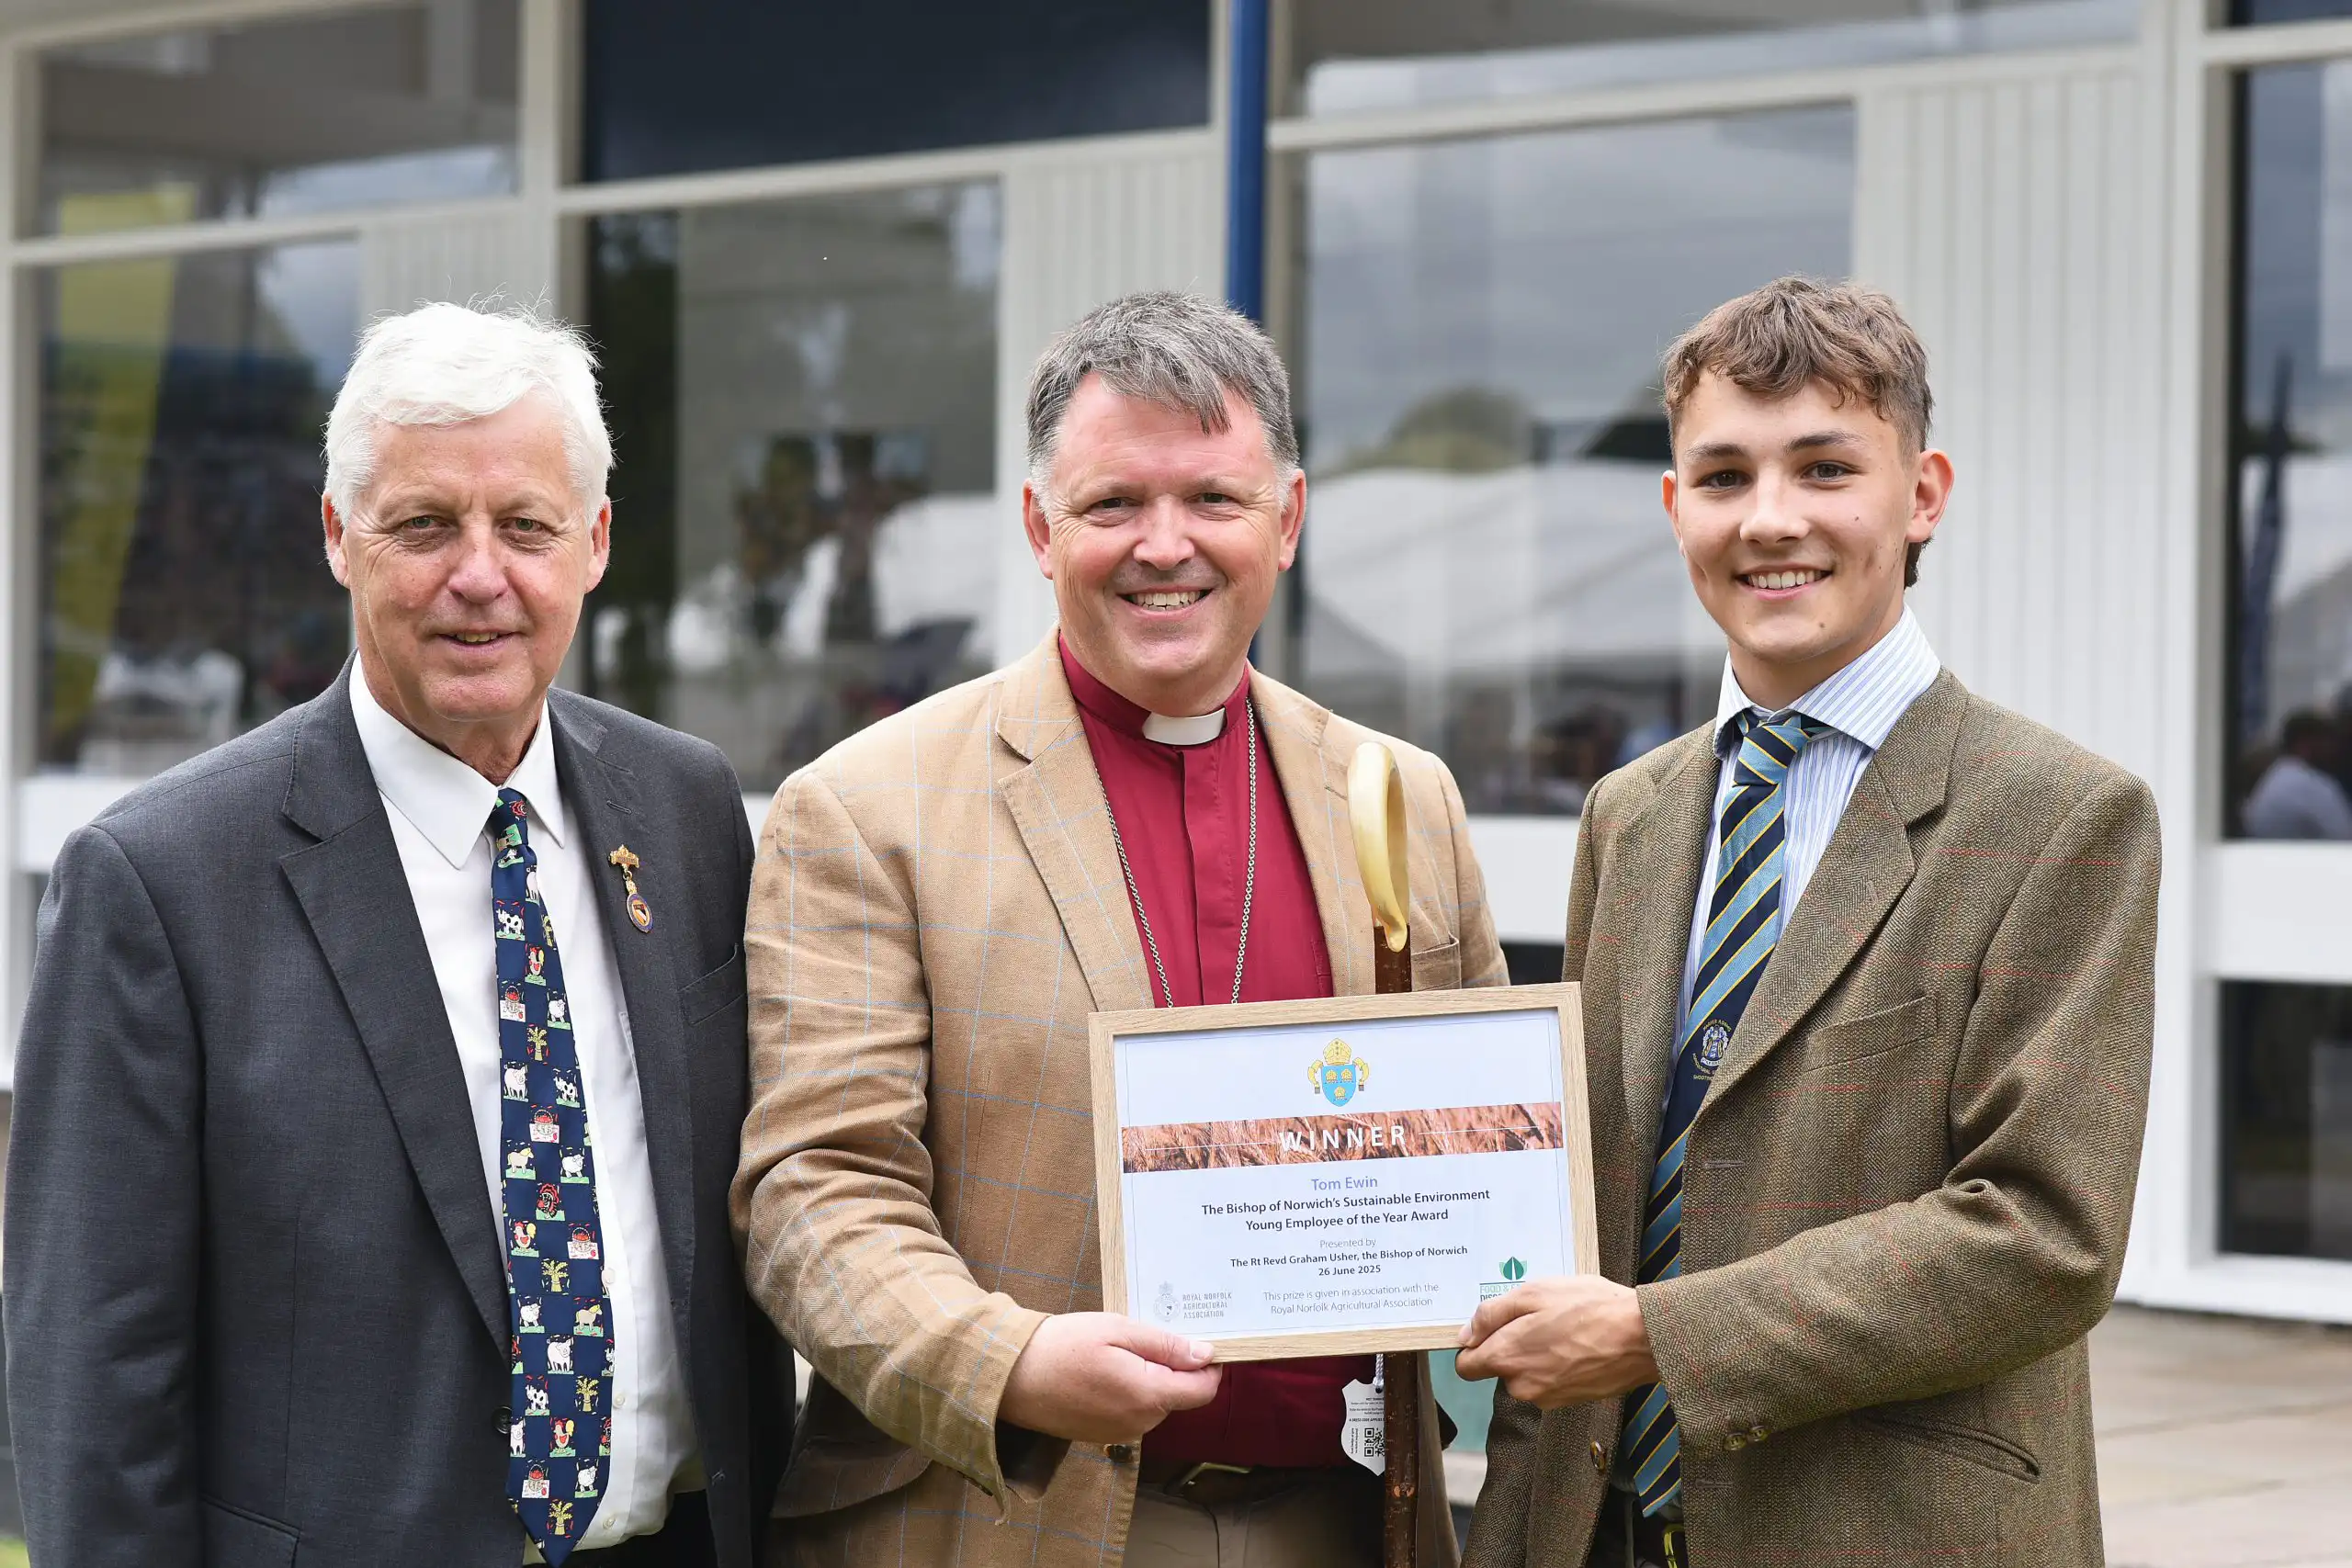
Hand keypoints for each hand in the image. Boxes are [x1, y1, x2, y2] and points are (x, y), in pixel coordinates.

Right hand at [997, 1312, 1222, 1443]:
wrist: (1011, 1377)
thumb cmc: (1062, 1346)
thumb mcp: (1117, 1330)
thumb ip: (1166, 1346)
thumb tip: (1207, 1355)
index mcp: (1148, 1396)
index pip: (1203, 1389)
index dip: (1208, 1364)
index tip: (1196, 1339)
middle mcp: (1140, 1424)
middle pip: (1180, 1395)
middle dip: (1172, 1367)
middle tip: (1140, 1336)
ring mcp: (1121, 1434)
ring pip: (1156, 1403)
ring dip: (1148, 1378)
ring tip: (1115, 1352)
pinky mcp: (1104, 1435)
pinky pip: (1133, 1412)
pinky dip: (1129, 1391)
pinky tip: (1103, 1371)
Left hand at [1453, 1276, 1657, 1409]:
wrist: (1643, 1337)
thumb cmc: (1588, 1307)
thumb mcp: (1533, 1293)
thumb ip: (1491, 1315)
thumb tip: (1464, 1336)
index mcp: (1507, 1358)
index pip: (1466, 1367)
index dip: (1474, 1345)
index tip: (1493, 1327)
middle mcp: (1522, 1387)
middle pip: (1499, 1369)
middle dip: (1511, 1345)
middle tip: (1540, 1317)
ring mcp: (1548, 1398)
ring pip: (1526, 1375)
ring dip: (1537, 1354)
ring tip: (1565, 1327)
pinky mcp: (1571, 1401)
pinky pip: (1550, 1382)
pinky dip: (1558, 1365)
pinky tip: (1579, 1343)